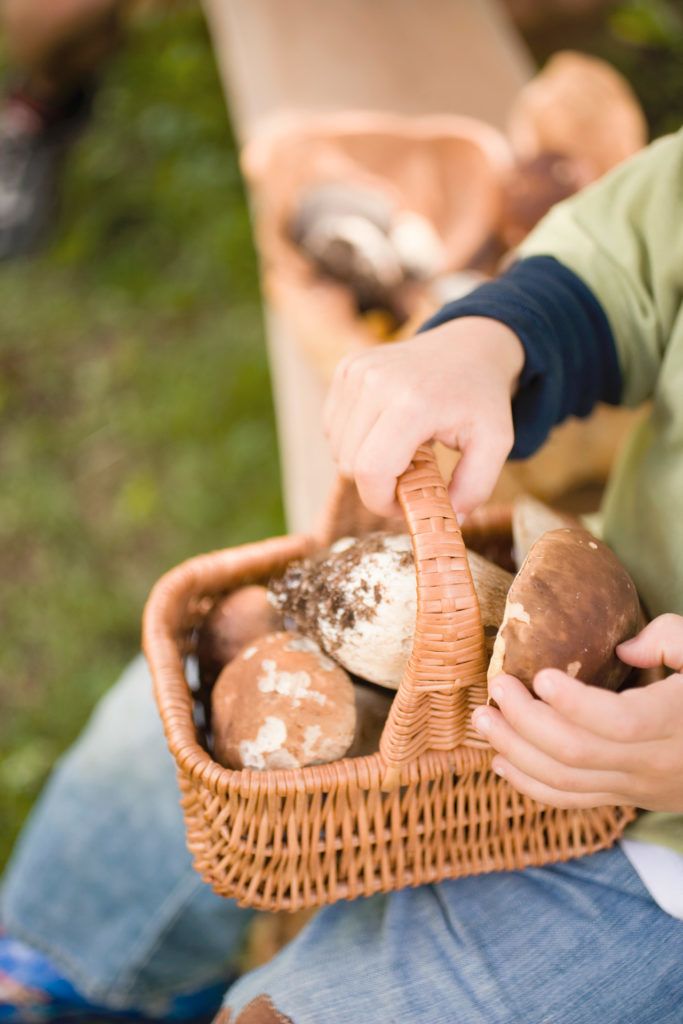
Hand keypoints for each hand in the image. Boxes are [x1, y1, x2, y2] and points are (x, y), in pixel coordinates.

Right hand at [323, 317, 523, 517]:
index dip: (381, 502)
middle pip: (350, 465)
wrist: (468, 345)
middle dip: (376, 484)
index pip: (371, 471)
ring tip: (401, 447)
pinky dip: (354, 440)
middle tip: (410, 475)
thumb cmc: (481, 398)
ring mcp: (356, 371)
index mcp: (413, 403)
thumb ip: (475, 488)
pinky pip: (332, 427)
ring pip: (337, 449)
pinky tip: (385, 429)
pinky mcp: (346, 369)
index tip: (404, 505)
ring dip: (365, 461)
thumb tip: (449, 522)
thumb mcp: (496, 443)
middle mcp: (376, 382)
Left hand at [472, 614, 682, 811]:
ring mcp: (637, 785)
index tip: (542, 675)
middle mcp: (655, 761)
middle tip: (497, 687)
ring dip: (515, 751)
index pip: (619, 723)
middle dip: (526, 721)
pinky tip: (500, 760)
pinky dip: (529, 784)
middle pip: (577, 753)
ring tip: (484, 719)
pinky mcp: (626, 797)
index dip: (575, 703)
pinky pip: (571, 800)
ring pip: (566, 781)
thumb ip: (670, 640)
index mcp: (676, 720)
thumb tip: (622, 650)